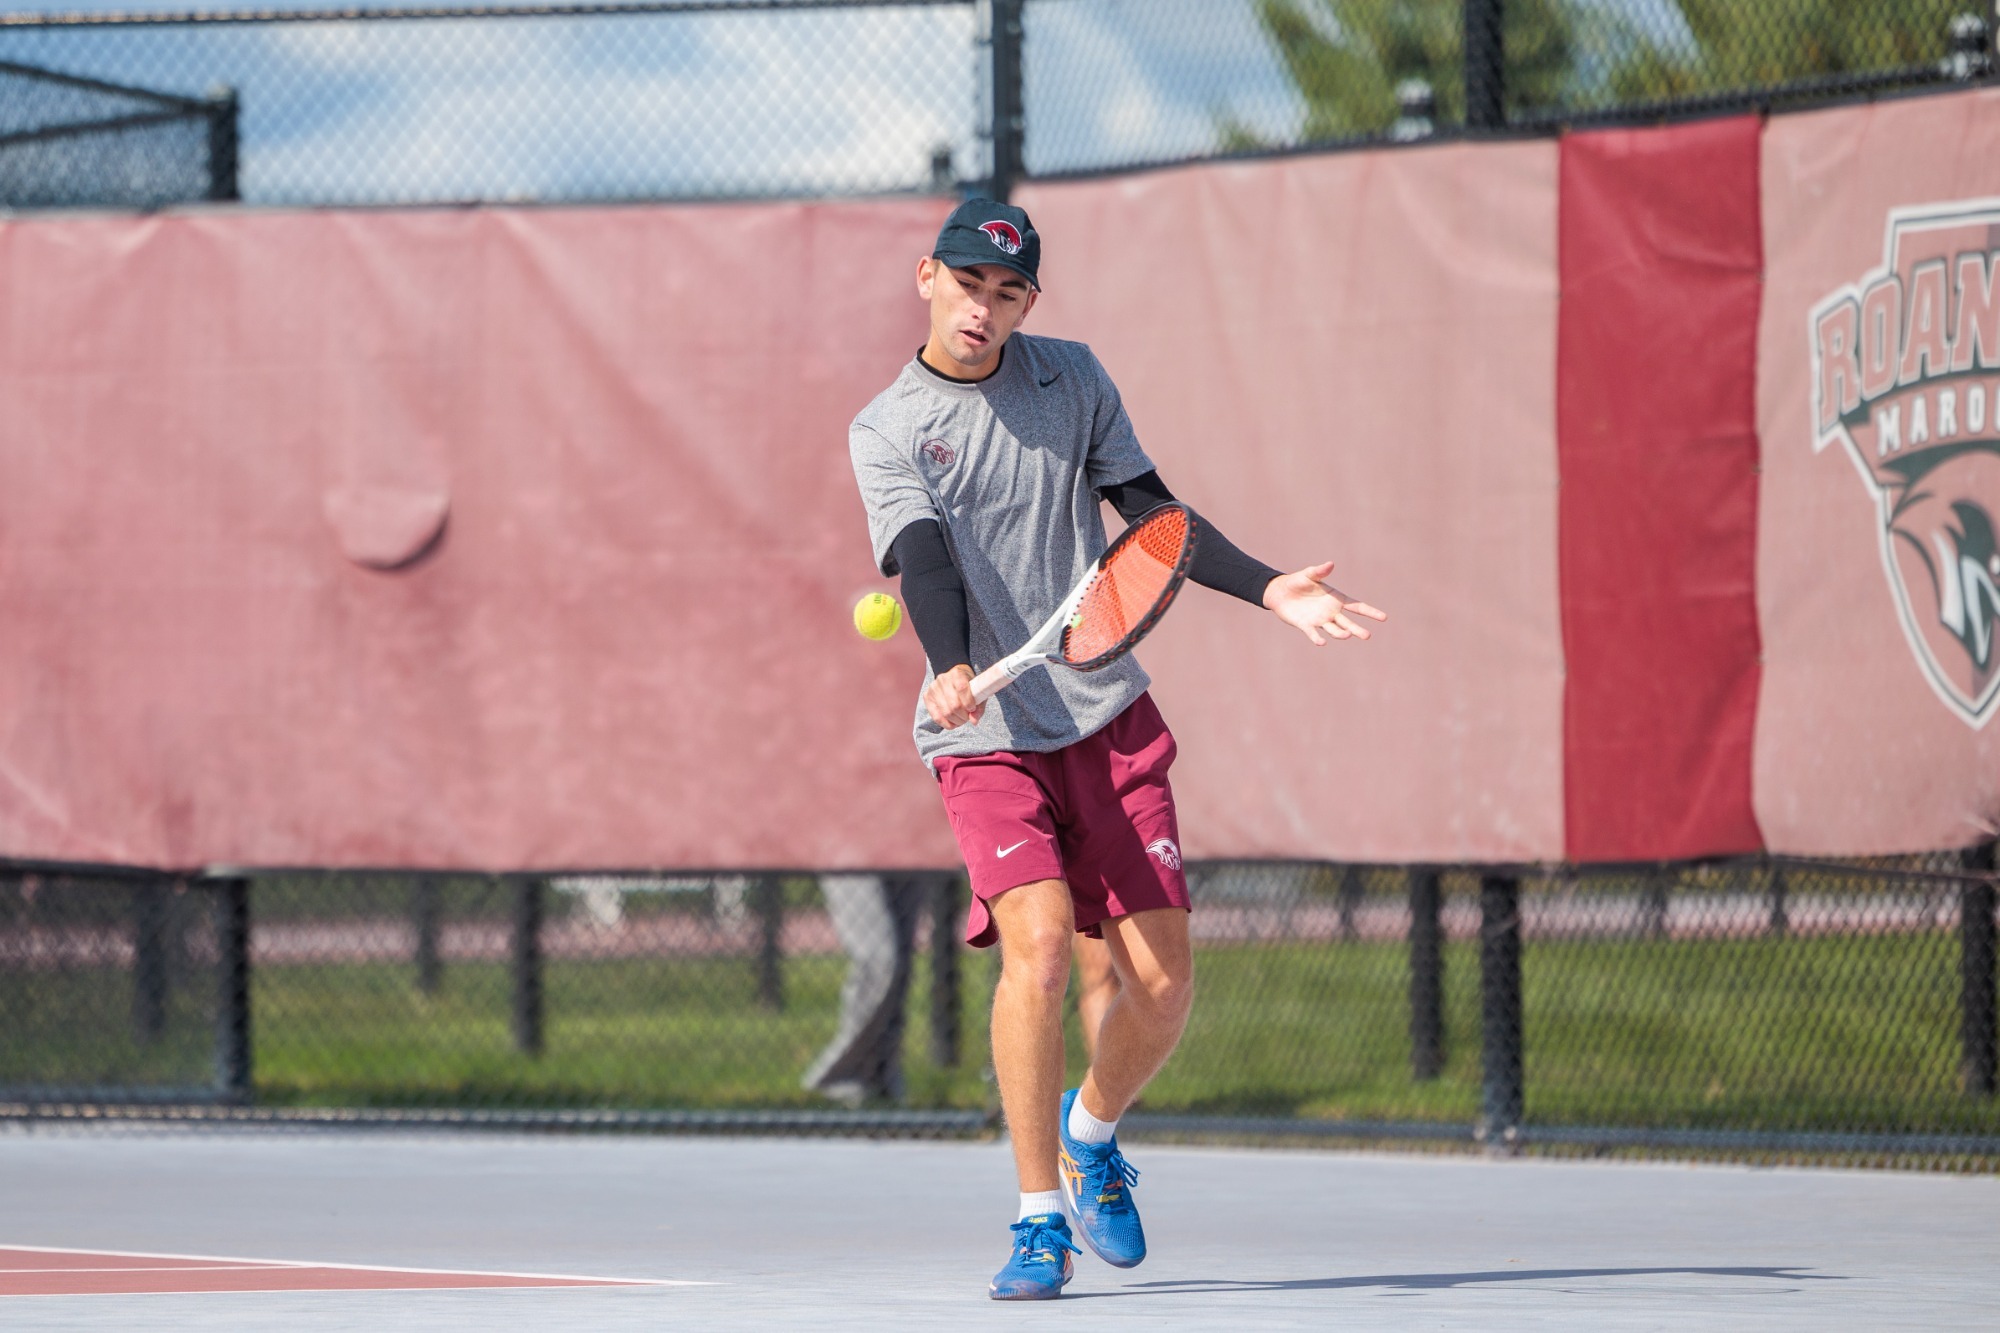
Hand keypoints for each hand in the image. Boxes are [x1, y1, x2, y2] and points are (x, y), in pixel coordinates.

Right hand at [923, 664, 983, 728]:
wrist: (955, 680)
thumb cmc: (969, 686)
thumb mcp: (978, 692)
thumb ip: (979, 707)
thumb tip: (974, 721)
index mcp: (957, 673)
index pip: (962, 688)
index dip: (968, 702)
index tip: (972, 709)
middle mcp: (943, 679)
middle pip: (954, 704)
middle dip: (964, 715)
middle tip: (968, 717)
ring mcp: (933, 688)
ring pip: (946, 712)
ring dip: (957, 721)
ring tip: (962, 720)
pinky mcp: (927, 697)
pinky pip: (936, 716)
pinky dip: (947, 724)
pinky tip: (953, 724)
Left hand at [1262, 561, 1387, 645]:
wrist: (1280, 592)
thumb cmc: (1298, 582)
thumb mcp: (1309, 574)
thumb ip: (1320, 571)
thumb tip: (1330, 564)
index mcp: (1336, 599)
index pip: (1357, 606)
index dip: (1370, 612)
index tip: (1384, 617)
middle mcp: (1331, 612)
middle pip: (1348, 623)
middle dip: (1357, 629)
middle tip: (1367, 636)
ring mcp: (1319, 620)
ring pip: (1334, 630)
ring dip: (1340, 634)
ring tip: (1348, 635)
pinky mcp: (1306, 625)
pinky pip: (1313, 633)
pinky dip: (1317, 638)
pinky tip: (1322, 642)